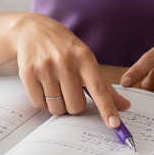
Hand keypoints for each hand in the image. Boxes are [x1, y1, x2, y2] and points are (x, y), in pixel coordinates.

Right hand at [11, 14, 129, 128]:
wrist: (33, 30)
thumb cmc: (64, 48)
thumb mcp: (86, 59)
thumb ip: (104, 85)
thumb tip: (124, 106)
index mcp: (85, 58)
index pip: (99, 88)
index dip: (107, 108)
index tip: (114, 124)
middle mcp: (65, 62)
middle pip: (76, 106)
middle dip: (74, 105)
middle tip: (69, 91)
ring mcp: (45, 68)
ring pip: (57, 108)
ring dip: (57, 104)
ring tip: (55, 86)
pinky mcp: (28, 74)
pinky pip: (39, 104)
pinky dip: (42, 101)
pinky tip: (42, 84)